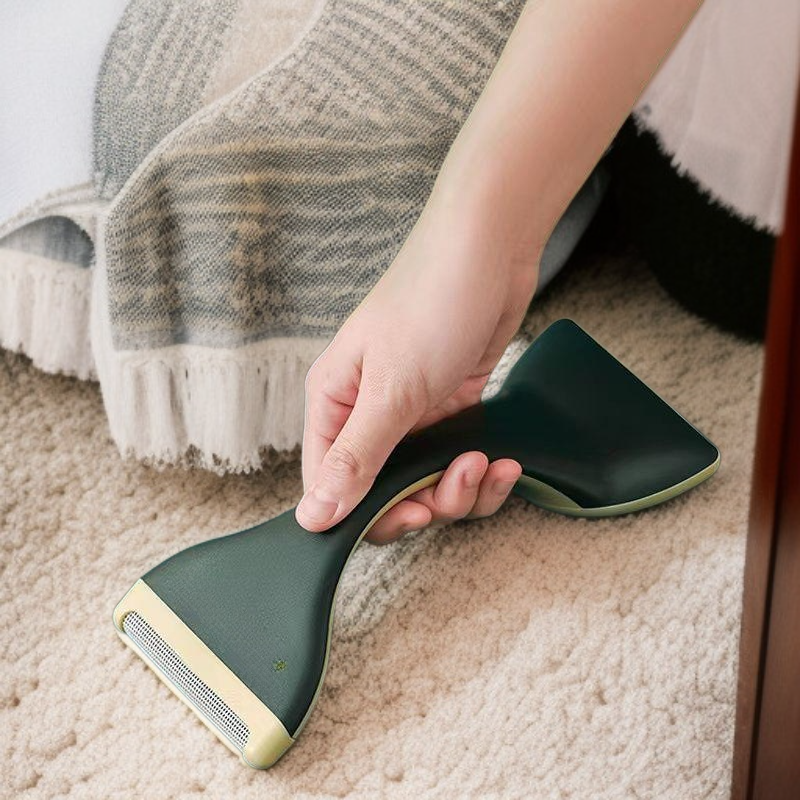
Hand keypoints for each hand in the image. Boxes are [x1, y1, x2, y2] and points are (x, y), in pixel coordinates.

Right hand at [295, 180, 540, 541]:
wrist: (492, 249)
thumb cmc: (432, 303)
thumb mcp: (391, 390)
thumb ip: (354, 458)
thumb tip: (311, 517)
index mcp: (334, 405)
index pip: (333, 487)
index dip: (372, 513)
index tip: (417, 512)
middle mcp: (367, 414)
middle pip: (385, 492)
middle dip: (428, 498)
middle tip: (460, 477)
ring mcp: (411, 414)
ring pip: (427, 482)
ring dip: (461, 488)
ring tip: (488, 462)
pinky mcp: (450, 409)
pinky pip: (458, 461)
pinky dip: (483, 471)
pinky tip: (506, 461)